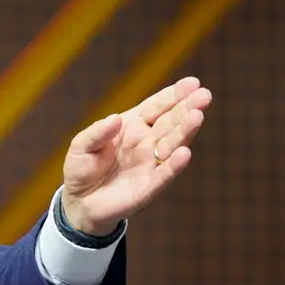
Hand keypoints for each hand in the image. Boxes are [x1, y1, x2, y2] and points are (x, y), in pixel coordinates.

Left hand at [60, 76, 212, 234]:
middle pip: (171, 122)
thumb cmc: (82, 168)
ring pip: (172, 145)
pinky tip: (184, 153)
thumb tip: (115, 119)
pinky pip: (164, 174)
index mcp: (133, 126)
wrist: (80, 201)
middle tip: (205, 95)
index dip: (174, 96)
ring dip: (185, 131)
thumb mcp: (81, 145)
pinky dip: (174, 165)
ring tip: (197, 116)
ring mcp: (150, 163)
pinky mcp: (149, 187)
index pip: (156, 107)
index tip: (193, 83)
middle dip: (187, 108)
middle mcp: (147, 142)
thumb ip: (97, 132)